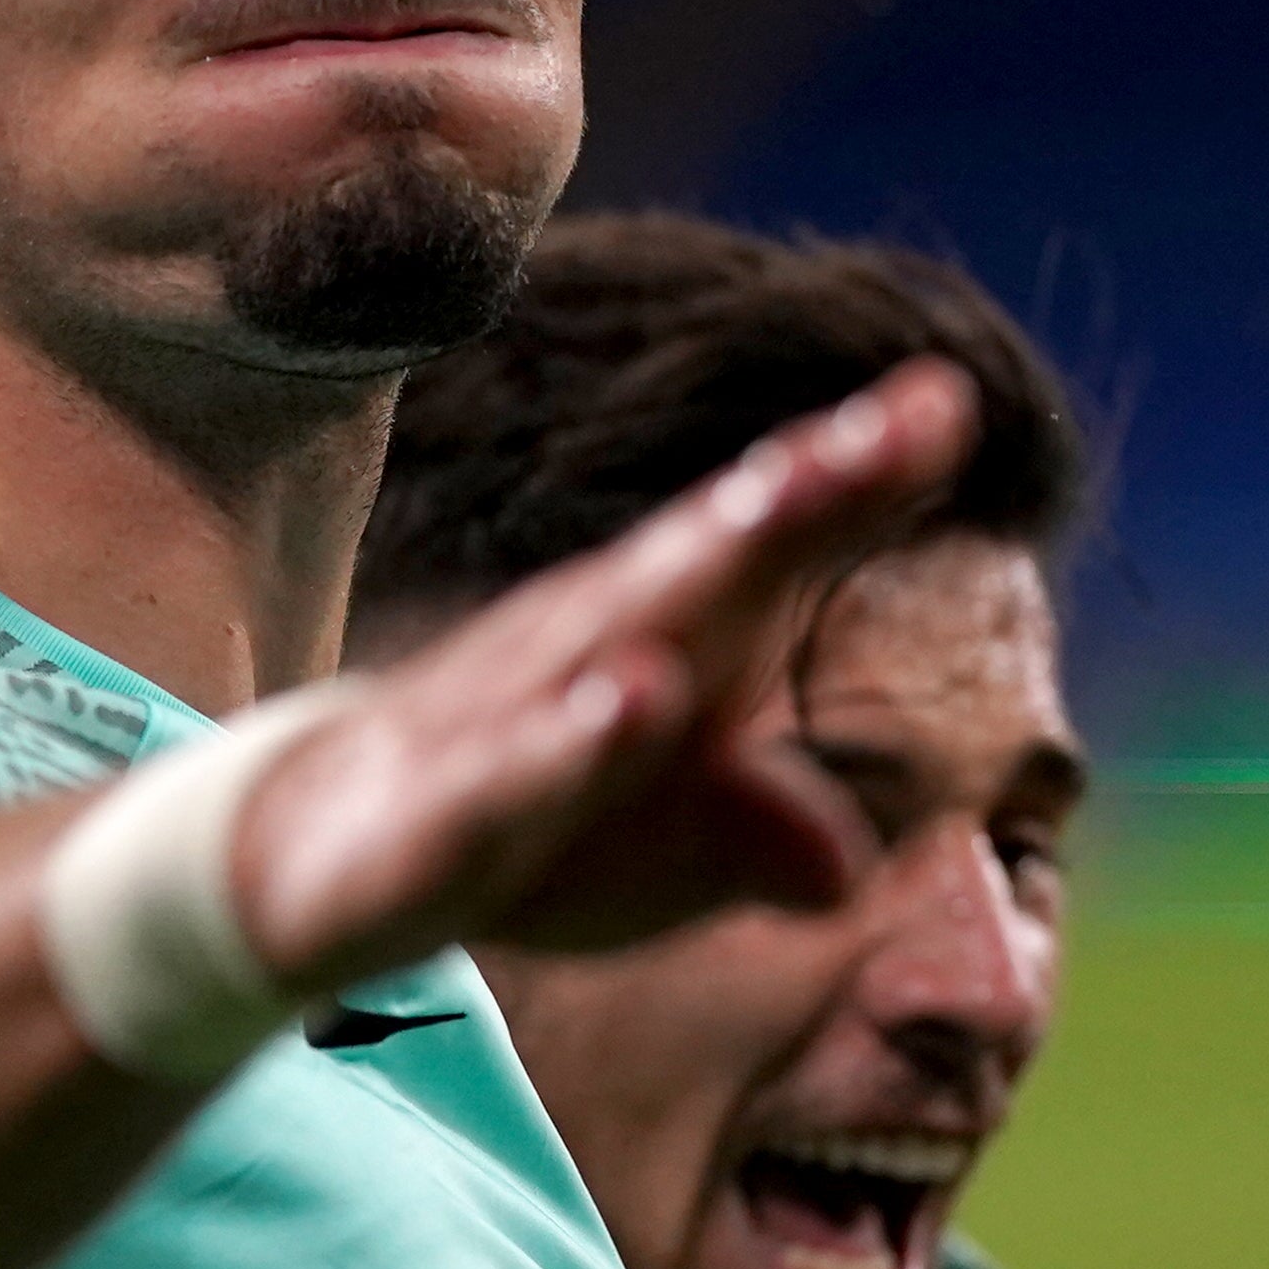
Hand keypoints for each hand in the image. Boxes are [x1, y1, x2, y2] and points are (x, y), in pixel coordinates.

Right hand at [235, 358, 977, 983]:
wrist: (321, 865)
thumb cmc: (532, 827)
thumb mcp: (668, 848)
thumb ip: (767, 831)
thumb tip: (847, 865)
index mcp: (669, 634)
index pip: (772, 544)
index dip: (859, 477)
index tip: (946, 403)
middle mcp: (588, 644)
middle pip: (705, 555)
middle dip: (796, 490)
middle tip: (889, 427)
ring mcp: (507, 716)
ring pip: (608, 632)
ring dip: (694, 568)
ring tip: (780, 508)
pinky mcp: (443, 811)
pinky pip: (516, 768)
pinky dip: (576, 735)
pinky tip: (636, 695)